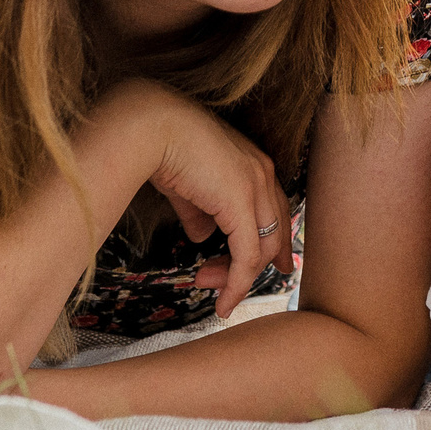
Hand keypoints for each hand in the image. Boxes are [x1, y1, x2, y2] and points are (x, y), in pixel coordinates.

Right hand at [101, 80, 291, 319]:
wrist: (151, 128)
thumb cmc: (162, 146)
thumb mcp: (187, 186)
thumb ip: (199, 211)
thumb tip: (202, 235)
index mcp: (253, 163)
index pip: (276, 209)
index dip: (278, 240)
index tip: (280, 266)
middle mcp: (263, 173)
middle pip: (274, 232)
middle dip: (254, 266)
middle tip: (226, 289)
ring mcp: (256, 187)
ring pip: (262, 248)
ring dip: (237, 277)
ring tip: (208, 287)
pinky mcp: (241, 204)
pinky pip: (248, 256)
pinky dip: (237, 283)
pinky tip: (223, 301)